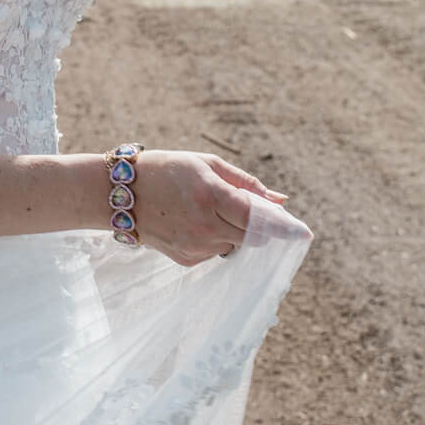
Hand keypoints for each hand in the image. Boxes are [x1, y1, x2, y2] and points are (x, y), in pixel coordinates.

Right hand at [126, 150, 287, 268]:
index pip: (257, 217)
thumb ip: (246, 183)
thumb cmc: (166, 170)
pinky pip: (217, 251)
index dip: (283, 225)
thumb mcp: (206, 164)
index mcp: (210, 196)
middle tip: (250, 207)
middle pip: (253, 234)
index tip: (304, 233)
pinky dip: (216, 238)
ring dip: (235, 229)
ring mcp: (195, 247)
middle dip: (259, 224)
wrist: (119, 194)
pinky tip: (194, 222)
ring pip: (236, 244)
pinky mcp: (187, 260)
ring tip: (207, 208)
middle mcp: (204, 226)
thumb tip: (280, 200)